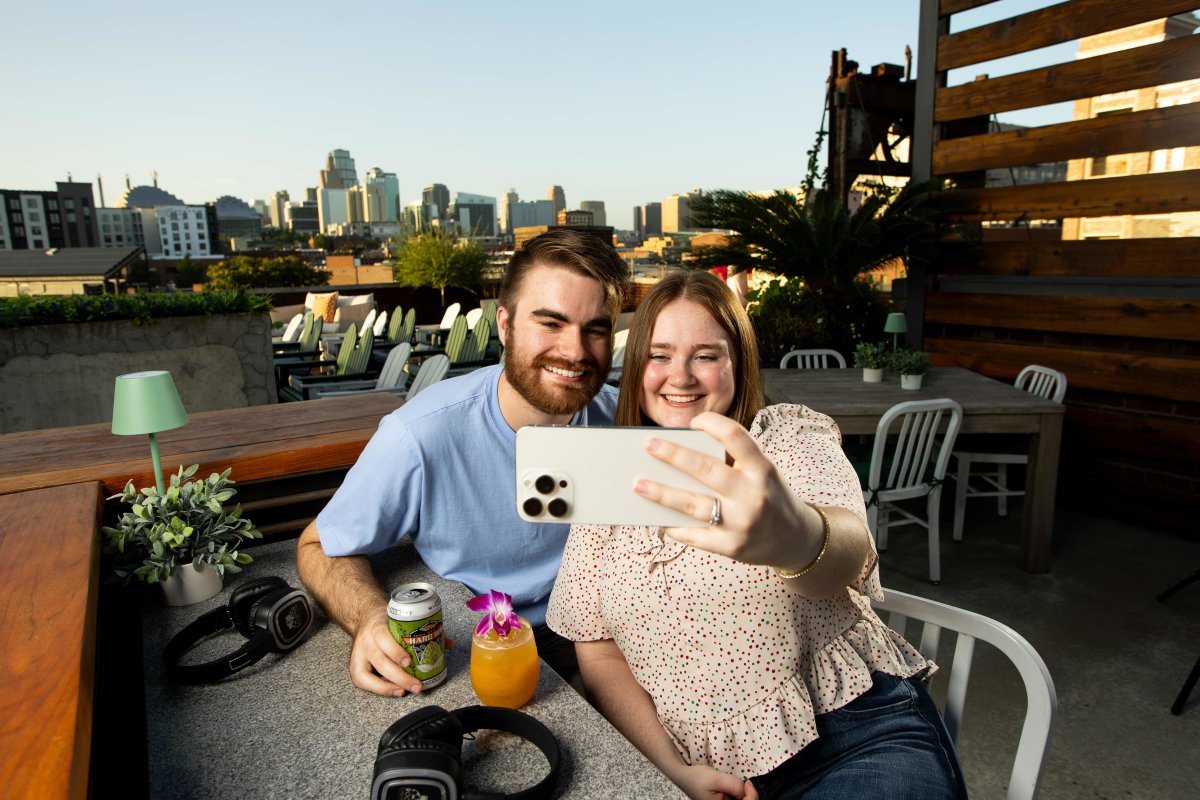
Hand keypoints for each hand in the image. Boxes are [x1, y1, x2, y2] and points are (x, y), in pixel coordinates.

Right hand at [348, 610, 424, 696]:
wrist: (364, 618)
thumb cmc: (387, 621)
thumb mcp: (401, 620)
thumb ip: (423, 631)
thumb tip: (450, 644)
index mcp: (377, 626)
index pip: (383, 639)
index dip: (395, 652)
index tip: (409, 662)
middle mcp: (365, 641)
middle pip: (380, 662)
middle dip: (400, 677)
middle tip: (418, 685)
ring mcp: (358, 655)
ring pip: (370, 675)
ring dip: (391, 686)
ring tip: (408, 691)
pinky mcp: (354, 667)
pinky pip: (365, 683)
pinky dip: (381, 689)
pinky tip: (396, 691)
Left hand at [634, 411, 813, 568]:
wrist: (797, 540)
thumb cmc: (770, 497)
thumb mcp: (762, 474)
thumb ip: (733, 463)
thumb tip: (681, 457)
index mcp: (762, 469)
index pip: (736, 437)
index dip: (713, 424)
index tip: (694, 421)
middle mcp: (753, 495)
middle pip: (706, 470)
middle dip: (673, 455)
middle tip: (648, 445)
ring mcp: (741, 523)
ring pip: (693, 504)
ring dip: (661, 493)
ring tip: (638, 484)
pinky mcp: (731, 547)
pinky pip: (695, 535)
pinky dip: (674, 527)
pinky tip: (658, 519)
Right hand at [673, 763, 759, 799]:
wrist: (684, 776)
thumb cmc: (697, 778)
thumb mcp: (716, 779)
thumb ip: (733, 785)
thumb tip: (746, 789)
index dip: (752, 795)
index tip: (748, 782)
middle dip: (748, 794)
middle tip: (744, 782)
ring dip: (743, 794)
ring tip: (732, 785)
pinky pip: (736, 798)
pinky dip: (738, 793)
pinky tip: (730, 787)